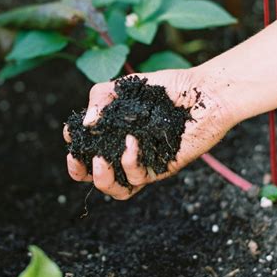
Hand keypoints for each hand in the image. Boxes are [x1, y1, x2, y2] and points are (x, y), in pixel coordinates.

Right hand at [63, 68, 233, 199]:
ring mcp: (143, 163)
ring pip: (117, 190)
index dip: (74, 144)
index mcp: (114, 133)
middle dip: (77, 172)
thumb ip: (99, 98)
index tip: (72, 132)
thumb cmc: (167, 88)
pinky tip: (131, 141)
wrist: (204, 93)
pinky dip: (129, 161)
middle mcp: (126, 151)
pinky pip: (139, 178)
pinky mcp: (161, 169)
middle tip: (76, 159)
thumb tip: (86, 123)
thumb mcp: (125, 87)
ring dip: (101, 179)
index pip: (86, 147)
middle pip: (95, 176)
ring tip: (98, 160)